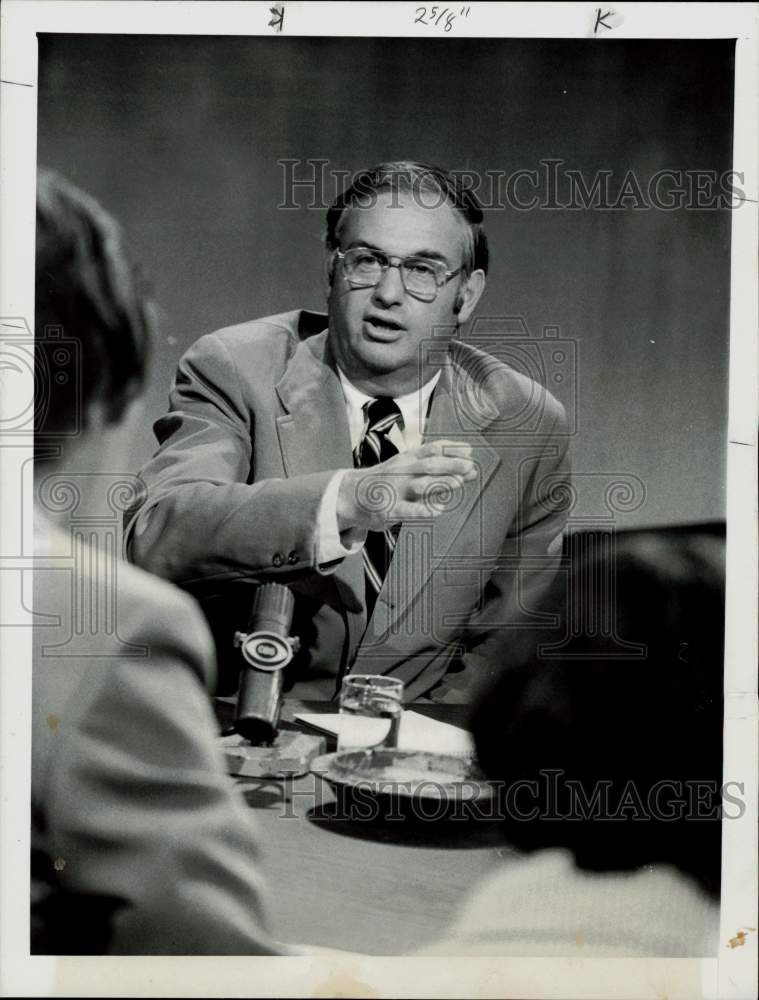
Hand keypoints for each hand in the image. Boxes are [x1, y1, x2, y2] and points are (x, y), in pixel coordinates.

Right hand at [336, 440, 477, 531]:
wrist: (349, 496)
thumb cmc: (385, 482)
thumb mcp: (406, 469)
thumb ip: (434, 472)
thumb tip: (469, 471)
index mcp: (407, 459)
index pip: (432, 449)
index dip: (452, 449)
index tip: (470, 451)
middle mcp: (402, 471)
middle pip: (429, 464)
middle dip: (451, 464)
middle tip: (471, 467)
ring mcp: (395, 491)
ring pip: (420, 484)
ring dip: (440, 483)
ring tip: (458, 483)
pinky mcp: (389, 510)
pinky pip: (408, 510)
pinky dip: (424, 510)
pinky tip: (438, 511)